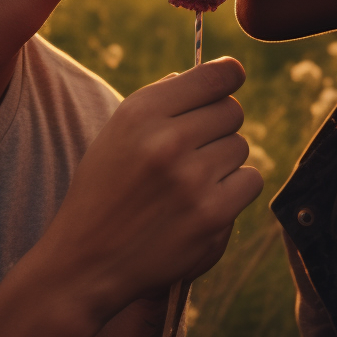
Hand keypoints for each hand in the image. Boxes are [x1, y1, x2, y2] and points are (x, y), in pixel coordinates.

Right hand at [32, 57, 263, 322]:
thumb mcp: (118, 133)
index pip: (214, 76)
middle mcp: (167, 140)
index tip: (232, 78)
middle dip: (219, 126)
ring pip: (241, 147)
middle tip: (194, 149)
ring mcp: (192, 179)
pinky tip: (205, 201)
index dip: (230, 75)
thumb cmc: (104, 192)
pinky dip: (235, 191)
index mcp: (141, 113)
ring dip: (224, 161)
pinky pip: (251, 180)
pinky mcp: (212, 215)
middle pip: (232, 112)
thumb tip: (222, 74)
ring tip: (190, 182)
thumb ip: (165, 103)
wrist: (86, 262)